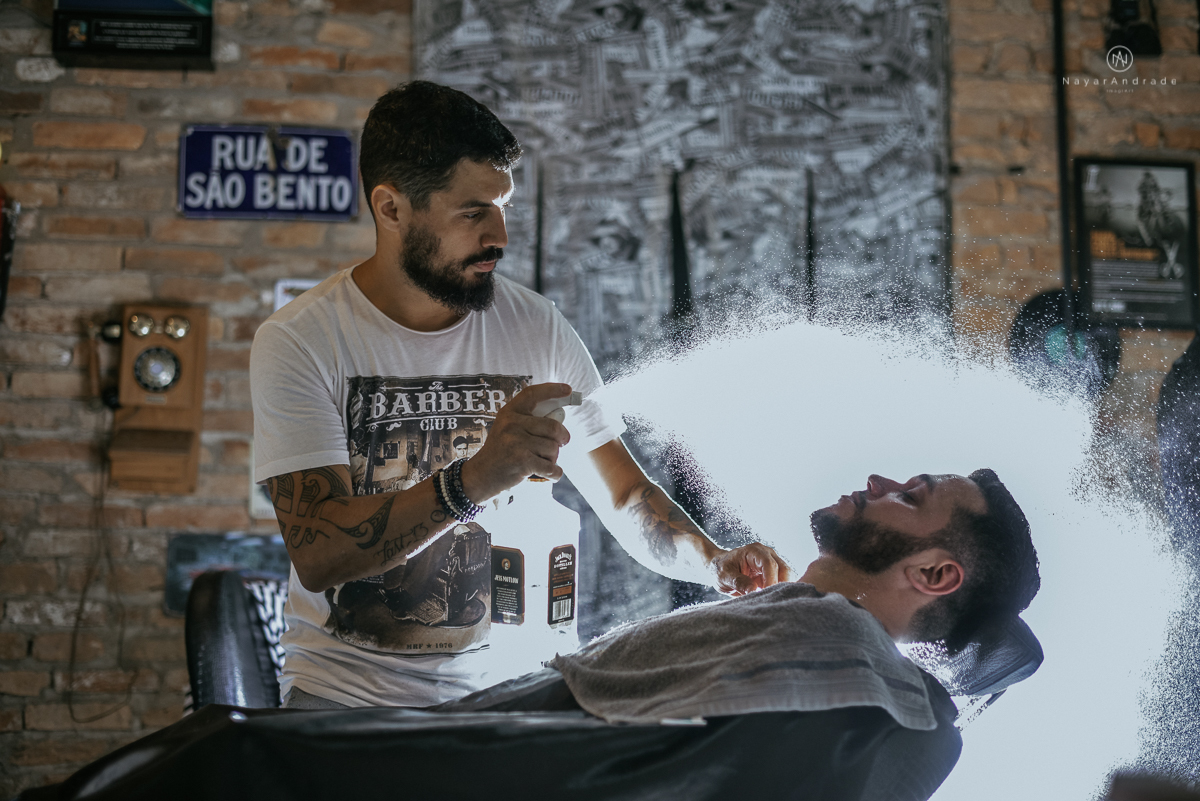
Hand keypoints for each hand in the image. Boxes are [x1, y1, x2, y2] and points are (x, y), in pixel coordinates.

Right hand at [460, 382, 572, 501]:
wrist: (481, 475)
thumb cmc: (500, 451)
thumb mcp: (506, 428)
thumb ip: (527, 421)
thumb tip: (559, 417)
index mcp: (509, 413)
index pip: (533, 394)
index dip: (552, 390)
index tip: (568, 390)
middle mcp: (512, 424)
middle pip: (553, 427)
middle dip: (563, 437)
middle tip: (561, 443)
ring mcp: (517, 443)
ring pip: (554, 448)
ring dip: (553, 458)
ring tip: (541, 460)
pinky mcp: (522, 461)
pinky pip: (552, 467)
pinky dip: (555, 472)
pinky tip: (550, 473)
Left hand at [710, 543, 790, 595]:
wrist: (720, 568)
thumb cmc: (720, 569)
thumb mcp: (724, 576)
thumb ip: (738, 582)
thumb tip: (753, 590)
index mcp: (754, 551)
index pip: (769, 564)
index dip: (771, 580)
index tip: (766, 594)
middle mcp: (767, 554)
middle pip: (784, 569)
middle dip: (780, 585)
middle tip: (771, 600)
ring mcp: (772, 562)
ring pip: (787, 576)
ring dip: (782, 589)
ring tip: (770, 600)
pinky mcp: (774, 573)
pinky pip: (784, 582)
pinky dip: (780, 590)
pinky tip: (772, 598)